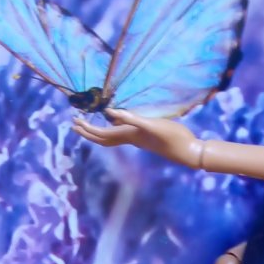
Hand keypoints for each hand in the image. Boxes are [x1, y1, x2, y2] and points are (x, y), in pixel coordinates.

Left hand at [72, 108, 201, 167]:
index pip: (102, 133)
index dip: (87, 128)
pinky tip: (118, 120)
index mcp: (129, 135)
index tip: (75, 121)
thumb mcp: (152, 125)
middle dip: (87, 132)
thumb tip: (110, 112)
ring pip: (112, 137)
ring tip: (89, 124)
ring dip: (98, 132)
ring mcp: (138, 139)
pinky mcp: (145, 137)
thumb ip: (132, 118)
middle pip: (103, 138)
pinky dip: (115, 127)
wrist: (188, 151)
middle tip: (75, 123)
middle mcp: (130, 138)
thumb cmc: (172, 137)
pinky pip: (123, 133)